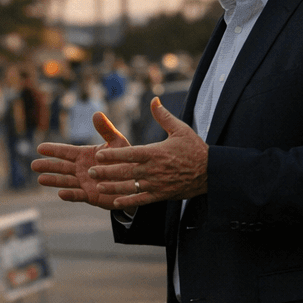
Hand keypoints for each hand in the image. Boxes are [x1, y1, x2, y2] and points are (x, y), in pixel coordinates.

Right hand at [32, 111, 130, 209]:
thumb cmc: (126, 160)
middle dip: (48, 165)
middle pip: (61, 167)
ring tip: (40, 179)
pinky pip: (78, 196)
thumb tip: (96, 113)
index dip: (53, 149)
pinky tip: (60, 194)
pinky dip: (70, 195)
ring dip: (54, 180)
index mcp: (85, 155)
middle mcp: (81, 169)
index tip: (39, 147)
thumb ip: (106, 129)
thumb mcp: (117, 142)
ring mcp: (84, 183)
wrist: (136, 181)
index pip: (66, 151)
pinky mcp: (91, 196)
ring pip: (65, 181)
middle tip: (33, 165)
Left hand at [88, 98, 206, 208]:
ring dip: (113, 187)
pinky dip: (129, 202)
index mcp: (156, 152)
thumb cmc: (194, 149)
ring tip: (98, 186)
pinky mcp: (162, 195)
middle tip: (90, 172)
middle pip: (126, 172)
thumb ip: (163, 116)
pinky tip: (116, 202)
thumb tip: (154, 100)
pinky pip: (142, 199)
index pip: (130, 154)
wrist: (211, 172)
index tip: (98, 154)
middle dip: (107, 172)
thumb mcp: (180, 129)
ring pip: (131, 187)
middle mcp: (154, 169)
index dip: (113, 155)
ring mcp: (157, 184)